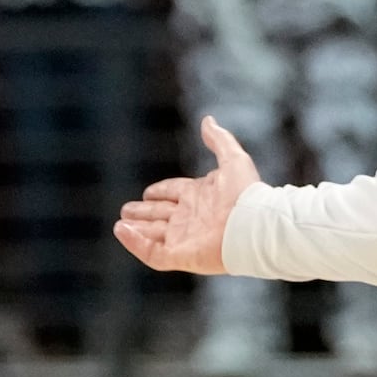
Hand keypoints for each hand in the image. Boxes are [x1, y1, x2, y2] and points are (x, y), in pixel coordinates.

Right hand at [115, 116, 260, 274]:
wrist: (255, 226)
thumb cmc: (247, 194)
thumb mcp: (233, 159)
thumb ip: (219, 140)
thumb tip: (208, 120)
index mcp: (200, 197)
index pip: (174, 193)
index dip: (160, 192)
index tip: (148, 192)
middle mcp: (191, 218)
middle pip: (161, 216)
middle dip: (144, 212)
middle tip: (126, 210)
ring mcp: (186, 239)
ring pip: (155, 235)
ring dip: (137, 229)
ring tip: (120, 223)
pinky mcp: (183, 256)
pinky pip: (154, 254)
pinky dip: (136, 244)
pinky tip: (122, 230)